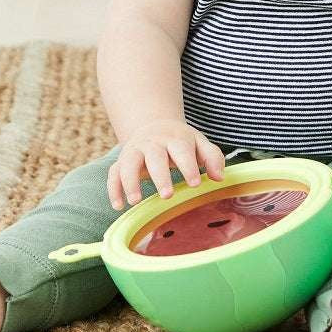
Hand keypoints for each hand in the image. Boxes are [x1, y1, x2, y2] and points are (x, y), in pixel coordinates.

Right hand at [107, 120, 226, 209]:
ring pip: (129, 163)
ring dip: (130, 181)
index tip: (195, 184)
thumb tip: (219, 178)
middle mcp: (153, 143)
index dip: (188, 166)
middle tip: (167, 196)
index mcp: (176, 138)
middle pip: (155, 156)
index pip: (182, 150)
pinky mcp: (122, 161)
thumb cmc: (181, 141)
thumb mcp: (199, 143)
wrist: (154, 125)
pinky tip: (118, 206)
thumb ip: (212, 157)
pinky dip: (113, 188)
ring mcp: (135, 150)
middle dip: (160, 176)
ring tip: (135, 201)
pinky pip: (113, 173)